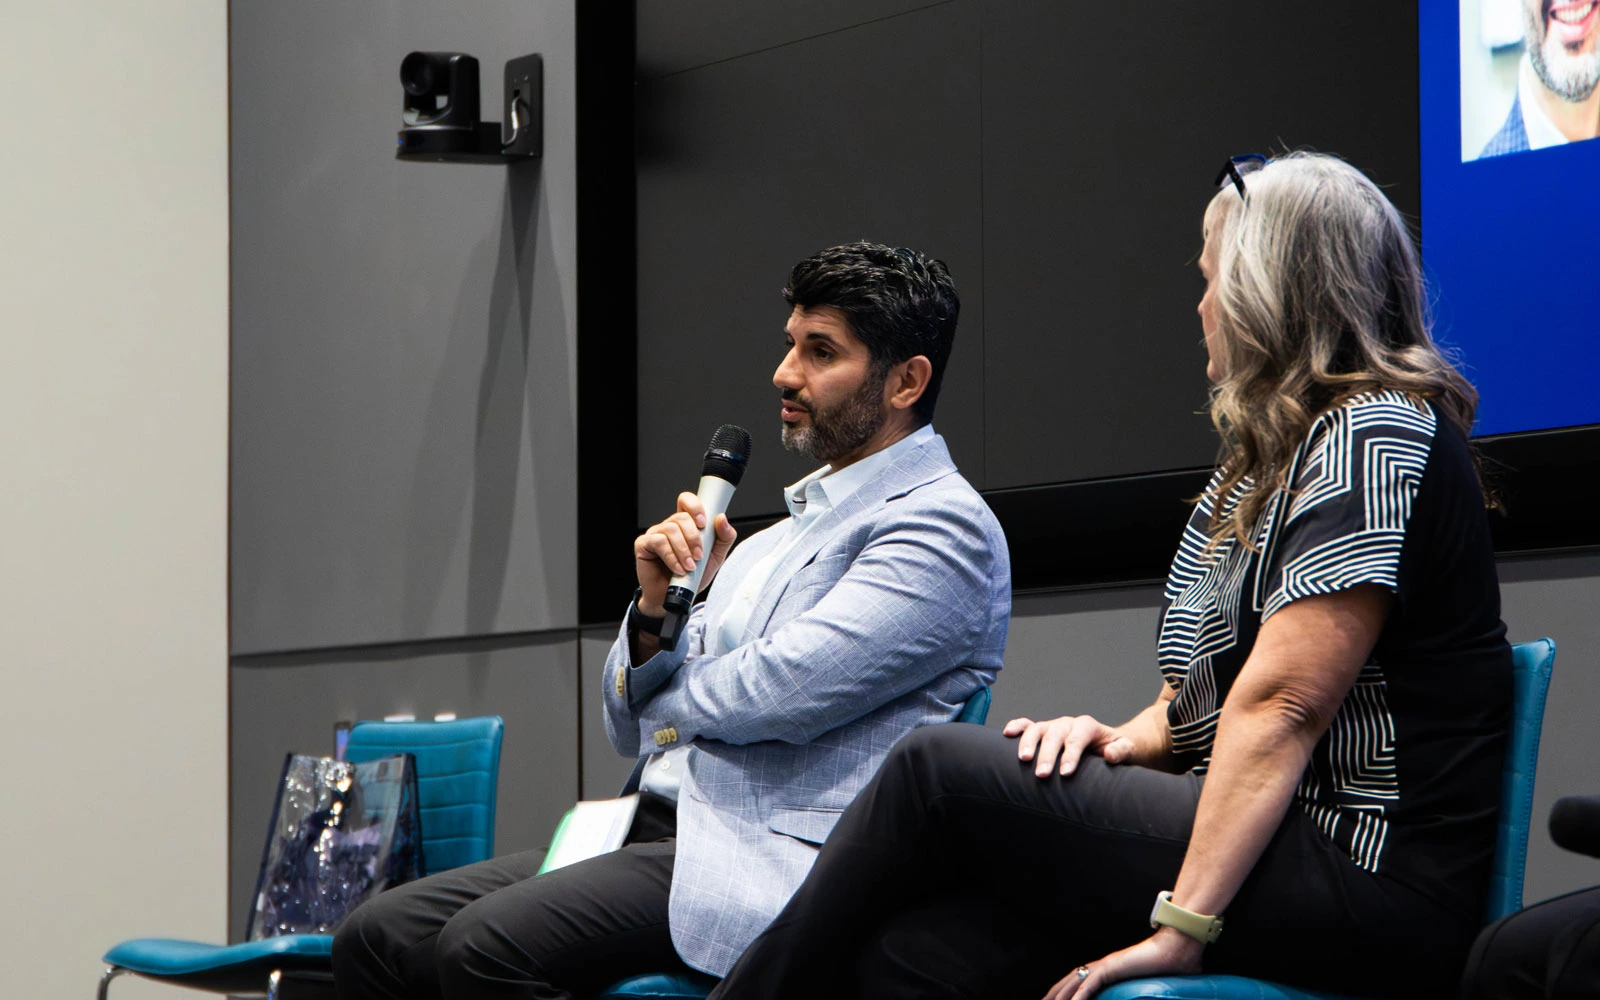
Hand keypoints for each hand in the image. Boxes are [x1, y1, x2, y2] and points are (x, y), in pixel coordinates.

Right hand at [633, 492, 737, 614]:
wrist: (676, 599)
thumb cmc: (693, 577)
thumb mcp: (715, 558)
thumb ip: (723, 538)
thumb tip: (722, 519)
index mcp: (685, 525)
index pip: (686, 501)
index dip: (695, 507)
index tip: (703, 523)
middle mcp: (669, 526)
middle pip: (681, 517)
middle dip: (694, 537)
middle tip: (699, 556)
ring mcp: (655, 534)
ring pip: (671, 529)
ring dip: (683, 550)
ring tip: (689, 567)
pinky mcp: (643, 545)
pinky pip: (658, 542)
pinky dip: (671, 557)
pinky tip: (678, 569)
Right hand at [1003, 714, 1134, 776]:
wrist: (1107, 744)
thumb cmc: (1116, 749)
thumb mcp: (1127, 749)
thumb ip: (1121, 751)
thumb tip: (1109, 755)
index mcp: (1088, 726)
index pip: (1077, 738)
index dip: (1070, 755)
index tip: (1065, 773)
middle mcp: (1068, 723)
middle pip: (1055, 734)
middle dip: (1047, 754)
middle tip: (1042, 775)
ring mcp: (1053, 726)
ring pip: (1038, 728)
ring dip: (1029, 742)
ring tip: (1023, 759)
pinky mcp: (1043, 731)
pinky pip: (1027, 725)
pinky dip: (1017, 726)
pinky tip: (1007, 734)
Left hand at [1043, 927, 1202, 999]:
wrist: (1178, 947)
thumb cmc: (1173, 964)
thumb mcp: (1157, 984)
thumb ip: (1153, 992)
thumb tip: (1167, 997)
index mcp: (1110, 969)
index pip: (1080, 980)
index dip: (1066, 991)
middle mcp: (1102, 966)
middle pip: (1069, 981)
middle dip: (1054, 994)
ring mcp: (1105, 965)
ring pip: (1073, 983)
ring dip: (1059, 996)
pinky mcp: (1111, 967)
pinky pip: (1089, 985)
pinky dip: (1078, 996)